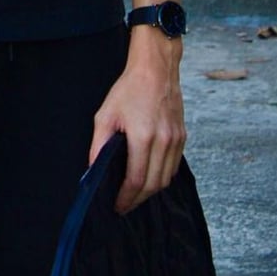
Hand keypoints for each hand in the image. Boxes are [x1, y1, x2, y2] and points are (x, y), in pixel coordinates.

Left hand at [88, 28, 185, 214]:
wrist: (156, 69)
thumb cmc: (129, 89)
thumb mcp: (106, 115)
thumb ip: (99, 145)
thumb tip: (94, 170)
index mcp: (143, 137)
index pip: (136, 180)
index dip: (126, 198)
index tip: (117, 206)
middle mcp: (164, 142)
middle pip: (154, 185)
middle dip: (138, 199)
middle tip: (124, 205)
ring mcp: (176, 140)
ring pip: (166, 179)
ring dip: (151, 191)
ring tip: (135, 194)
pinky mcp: (182, 137)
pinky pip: (174, 167)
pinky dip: (162, 177)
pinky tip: (150, 177)